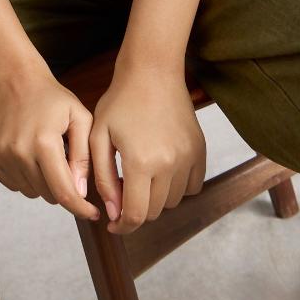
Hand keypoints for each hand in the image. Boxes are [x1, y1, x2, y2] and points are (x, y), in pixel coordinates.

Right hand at [0, 64, 101, 222]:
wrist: (14, 78)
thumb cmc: (52, 98)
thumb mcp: (79, 118)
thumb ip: (83, 156)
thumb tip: (81, 192)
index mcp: (45, 144)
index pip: (64, 192)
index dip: (81, 208)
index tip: (93, 214)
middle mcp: (19, 153)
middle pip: (47, 195)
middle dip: (63, 189)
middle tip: (68, 169)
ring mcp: (1, 155)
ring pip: (30, 191)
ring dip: (44, 184)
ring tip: (48, 158)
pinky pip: (12, 184)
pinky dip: (26, 178)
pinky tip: (31, 157)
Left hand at [89, 65, 205, 234]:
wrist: (152, 72)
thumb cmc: (120, 101)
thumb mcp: (99, 137)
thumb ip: (103, 178)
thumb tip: (113, 212)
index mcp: (141, 162)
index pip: (136, 214)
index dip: (123, 226)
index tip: (114, 225)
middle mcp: (169, 164)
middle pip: (155, 211)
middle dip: (136, 211)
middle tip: (122, 195)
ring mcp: (188, 158)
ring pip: (173, 201)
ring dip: (156, 199)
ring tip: (140, 178)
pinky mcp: (200, 151)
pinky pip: (192, 186)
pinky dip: (177, 188)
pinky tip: (161, 172)